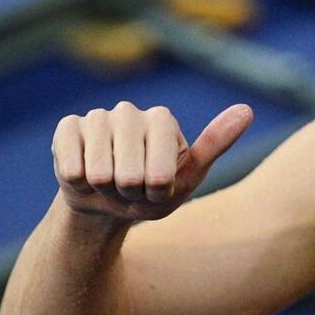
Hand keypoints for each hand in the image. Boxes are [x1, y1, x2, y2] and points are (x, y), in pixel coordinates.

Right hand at [51, 102, 253, 221]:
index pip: (160, 164)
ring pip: (99, 171)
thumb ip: (215, 143)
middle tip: (132, 189)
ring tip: (110, 185)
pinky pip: (71, 167)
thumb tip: (247, 110)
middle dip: (131, 192)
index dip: (157, 187)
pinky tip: (85, 177)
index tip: (158, 188)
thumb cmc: (154, 191)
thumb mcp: (188, 176)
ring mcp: (96, 117)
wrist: (108, 204)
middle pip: (130, 171)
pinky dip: (79, 184)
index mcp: (162, 119)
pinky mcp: (67, 128)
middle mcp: (129, 111)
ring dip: (105, 191)